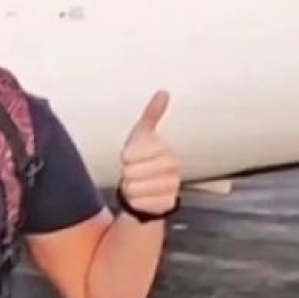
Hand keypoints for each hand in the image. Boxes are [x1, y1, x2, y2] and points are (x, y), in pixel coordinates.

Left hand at [119, 90, 180, 214]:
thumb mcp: (142, 135)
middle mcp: (172, 169)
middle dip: (127, 173)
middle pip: (130, 172)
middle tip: (136, 172)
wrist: (150, 187)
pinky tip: (143, 196)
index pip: (129, 155)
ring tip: (139, 183)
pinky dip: (135, 202)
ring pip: (133, 188)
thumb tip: (163, 92)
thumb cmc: (143, 159)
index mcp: (165, 151)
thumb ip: (151, 115)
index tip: (133, 157)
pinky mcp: (166, 205)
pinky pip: (137, 203)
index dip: (126, 157)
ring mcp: (171, 188)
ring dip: (130, 188)